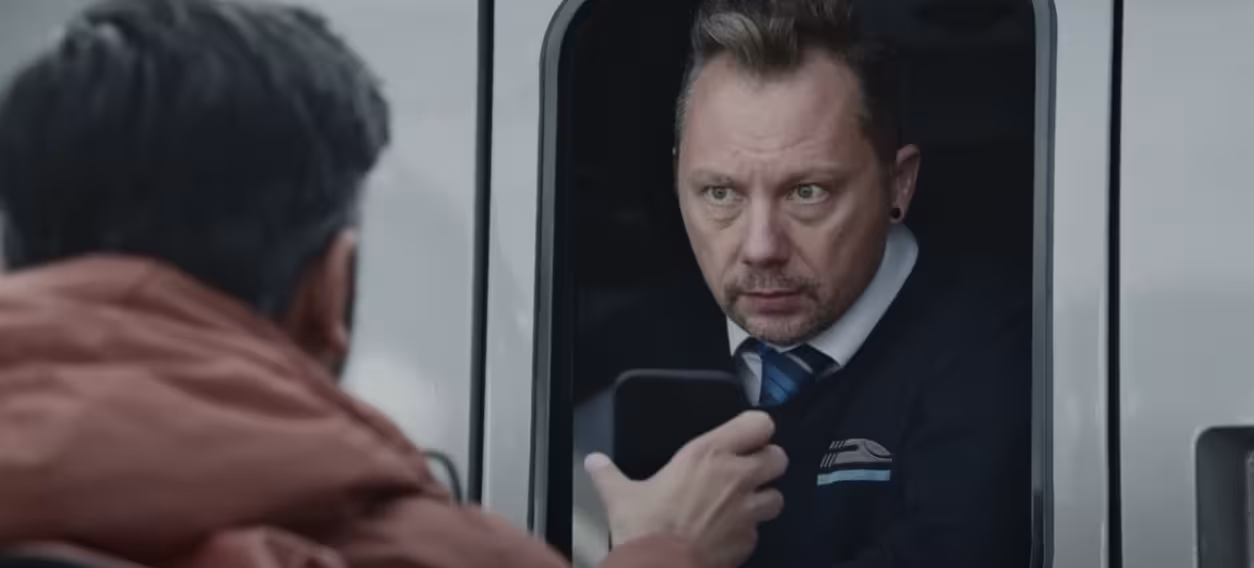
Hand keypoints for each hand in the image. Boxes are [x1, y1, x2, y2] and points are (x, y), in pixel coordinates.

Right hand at [585, 411, 786, 567]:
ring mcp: (747, 510)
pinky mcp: (750, 540)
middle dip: (767, 463)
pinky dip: (749, 531)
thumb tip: (593, 461)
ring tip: (744, 504)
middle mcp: (735, 476)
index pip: (759, 424)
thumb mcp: (621, 495)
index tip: (746, 437)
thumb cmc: (644, 526)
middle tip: (748, 470)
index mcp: (708, 453)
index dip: (757, 430)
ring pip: (777, 496)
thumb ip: (608, 474)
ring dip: (764, 498)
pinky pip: (759, 530)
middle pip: (778, 457)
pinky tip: (730, 533)